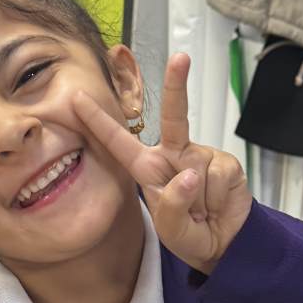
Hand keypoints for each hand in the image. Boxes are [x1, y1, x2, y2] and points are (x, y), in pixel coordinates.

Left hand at [73, 54, 251, 272]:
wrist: (225, 245)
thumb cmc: (189, 235)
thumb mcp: (171, 231)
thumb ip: (173, 205)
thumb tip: (190, 172)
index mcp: (148, 168)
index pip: (118, 143)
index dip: (98, 120)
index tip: (77, 96)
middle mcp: (174, 154)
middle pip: (175, 116)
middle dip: (177, 84)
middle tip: (180, 57)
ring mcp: (201, 156)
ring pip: (198, 170)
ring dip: (201, 200)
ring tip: (202, 212)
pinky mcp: (225, 163)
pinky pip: (218, 177)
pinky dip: (218, 198)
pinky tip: (217, 205)